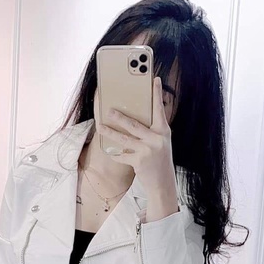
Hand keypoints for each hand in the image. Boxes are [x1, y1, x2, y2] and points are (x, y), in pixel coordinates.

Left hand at [94, 75, 177, 215]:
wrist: (163, 184)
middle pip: (134, 124)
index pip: (159, 109)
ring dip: (110, 132)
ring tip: (100, 126)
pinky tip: (107, 149)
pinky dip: (115, 153)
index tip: (154, 79)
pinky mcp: (139, 162)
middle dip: (120, 117)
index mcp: (163, 131)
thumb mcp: (160, 143)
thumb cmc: (160, 161)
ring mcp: (147, 150)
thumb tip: (134, 118)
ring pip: (124, 139)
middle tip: (108, 109)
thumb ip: (152, 131)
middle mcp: (156, 139)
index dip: (157, 94)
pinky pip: (122, 155)